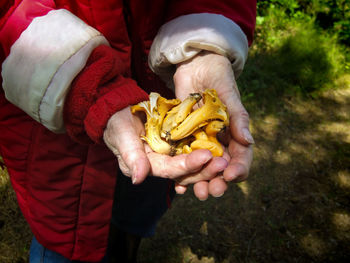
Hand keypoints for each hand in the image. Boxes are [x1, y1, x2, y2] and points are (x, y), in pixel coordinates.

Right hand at [103, 107, 227, 184]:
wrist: (119, 111)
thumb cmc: (116, 123)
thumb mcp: (120, 135)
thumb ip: (130, 155)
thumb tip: (138, 179)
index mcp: (146, 166)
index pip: (170, 169)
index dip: (188, 165)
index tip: (207, 156)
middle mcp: (160, 164)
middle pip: (185, 171)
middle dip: (204, 169)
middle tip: (224, 162)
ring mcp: (168, 155)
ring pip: (191, 163)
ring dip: (208, 163)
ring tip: (226, 158)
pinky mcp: (175, 145)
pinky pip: (191, 150)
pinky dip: (204, 150)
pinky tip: (220, 150)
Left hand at [173, 51, 253, 199]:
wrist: (195, 65)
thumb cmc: (217, 77)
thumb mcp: (229, 95)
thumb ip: (238, 117)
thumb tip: (250, 141)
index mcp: (234, 133)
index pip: (241, 156)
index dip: (238, 168)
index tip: (230, 176)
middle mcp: (219, 141)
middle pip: (220, 167)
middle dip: (217, 181)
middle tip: (212, 191)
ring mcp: (200, 141)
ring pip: (202, 167)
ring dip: (199, 181)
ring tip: (196, 193)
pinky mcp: (183, 138)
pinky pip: (183, 159)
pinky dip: (182, 173)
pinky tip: (178, 185)